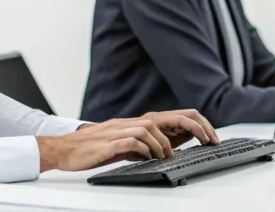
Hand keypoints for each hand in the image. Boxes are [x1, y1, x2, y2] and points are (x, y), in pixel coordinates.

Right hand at [37, 109, 216, 172]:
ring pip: (151, 127)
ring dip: (164, 143)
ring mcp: (119, 130)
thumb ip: (145, 144)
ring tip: (167, 156)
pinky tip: (149, 157)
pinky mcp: (109, 142)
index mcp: (136, 122)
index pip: (173, 116)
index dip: (196, 124)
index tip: (211, 137)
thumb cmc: (93, 149)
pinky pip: (132, 141)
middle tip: (209, 140)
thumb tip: (169, 148)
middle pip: (169, 117)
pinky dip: (145, 148)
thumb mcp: (125, 145)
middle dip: (194, 127)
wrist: (64, 150)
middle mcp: (130, 122)